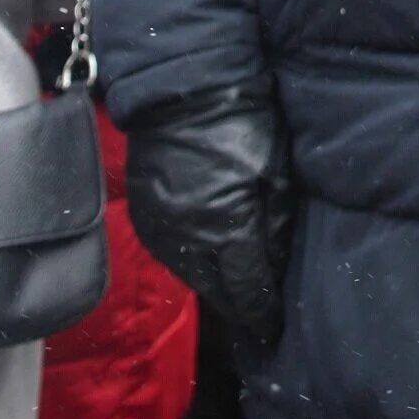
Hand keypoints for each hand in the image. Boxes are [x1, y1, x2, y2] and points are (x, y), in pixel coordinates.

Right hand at [122, 89, 292, 347]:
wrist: (183, 90)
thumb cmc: (241, 122)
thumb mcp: (274, 172)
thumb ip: (276, 224)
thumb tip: (275, 265)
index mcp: (226, 229)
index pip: (247, 289)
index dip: (262, 313)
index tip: (273, 329)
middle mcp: (186, 240)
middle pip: (216, 290)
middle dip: (238, 304)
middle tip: (256, 315)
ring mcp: (159, 229)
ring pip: (191, 275)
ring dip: (213, 284)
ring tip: (234, 289)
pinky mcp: (142, 216)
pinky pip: (170, 253)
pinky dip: (190, 260)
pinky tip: (206, 257)